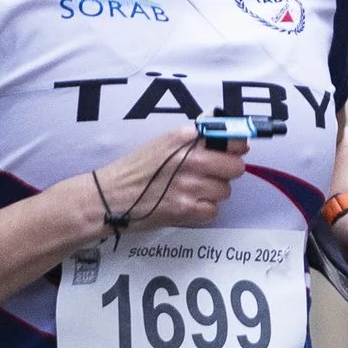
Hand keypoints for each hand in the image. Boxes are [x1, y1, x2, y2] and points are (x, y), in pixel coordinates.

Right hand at [81, 128, 245, 237]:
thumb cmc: (135, 170)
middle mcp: (191, 159)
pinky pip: (213, 210)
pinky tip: (188, 204)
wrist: (110, 196)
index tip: (234, 151)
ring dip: (213, 193)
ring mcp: (190, 186)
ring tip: (192, 191)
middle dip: (227, 173)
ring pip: (225, 191)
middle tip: (211, 176)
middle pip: (236, 167)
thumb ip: (194, 139)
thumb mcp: (163, 142)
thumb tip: (228, 136)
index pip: (232, 138)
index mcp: (184, 138)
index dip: (237, 147)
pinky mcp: (186, 210)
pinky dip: (203, 210)